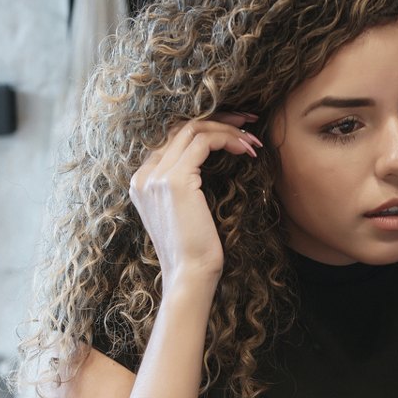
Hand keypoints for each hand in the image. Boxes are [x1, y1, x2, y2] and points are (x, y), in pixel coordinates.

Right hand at [128, 112, 261, 289]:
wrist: (189, 276)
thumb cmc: (197, 253)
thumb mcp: (189, 215)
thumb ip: (189, 190)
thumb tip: (208, 172)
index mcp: (143, 182)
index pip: (173, 139)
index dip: (206, 129)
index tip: (236, 133)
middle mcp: (144, 175)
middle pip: (181, 127)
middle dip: (219, 120)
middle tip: (249, 123)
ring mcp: (155, 176)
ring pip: (193, 129)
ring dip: (228, 129)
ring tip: (254, 140)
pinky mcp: (174, 180)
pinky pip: (203, 142)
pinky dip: (228, 139)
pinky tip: (247, 150)